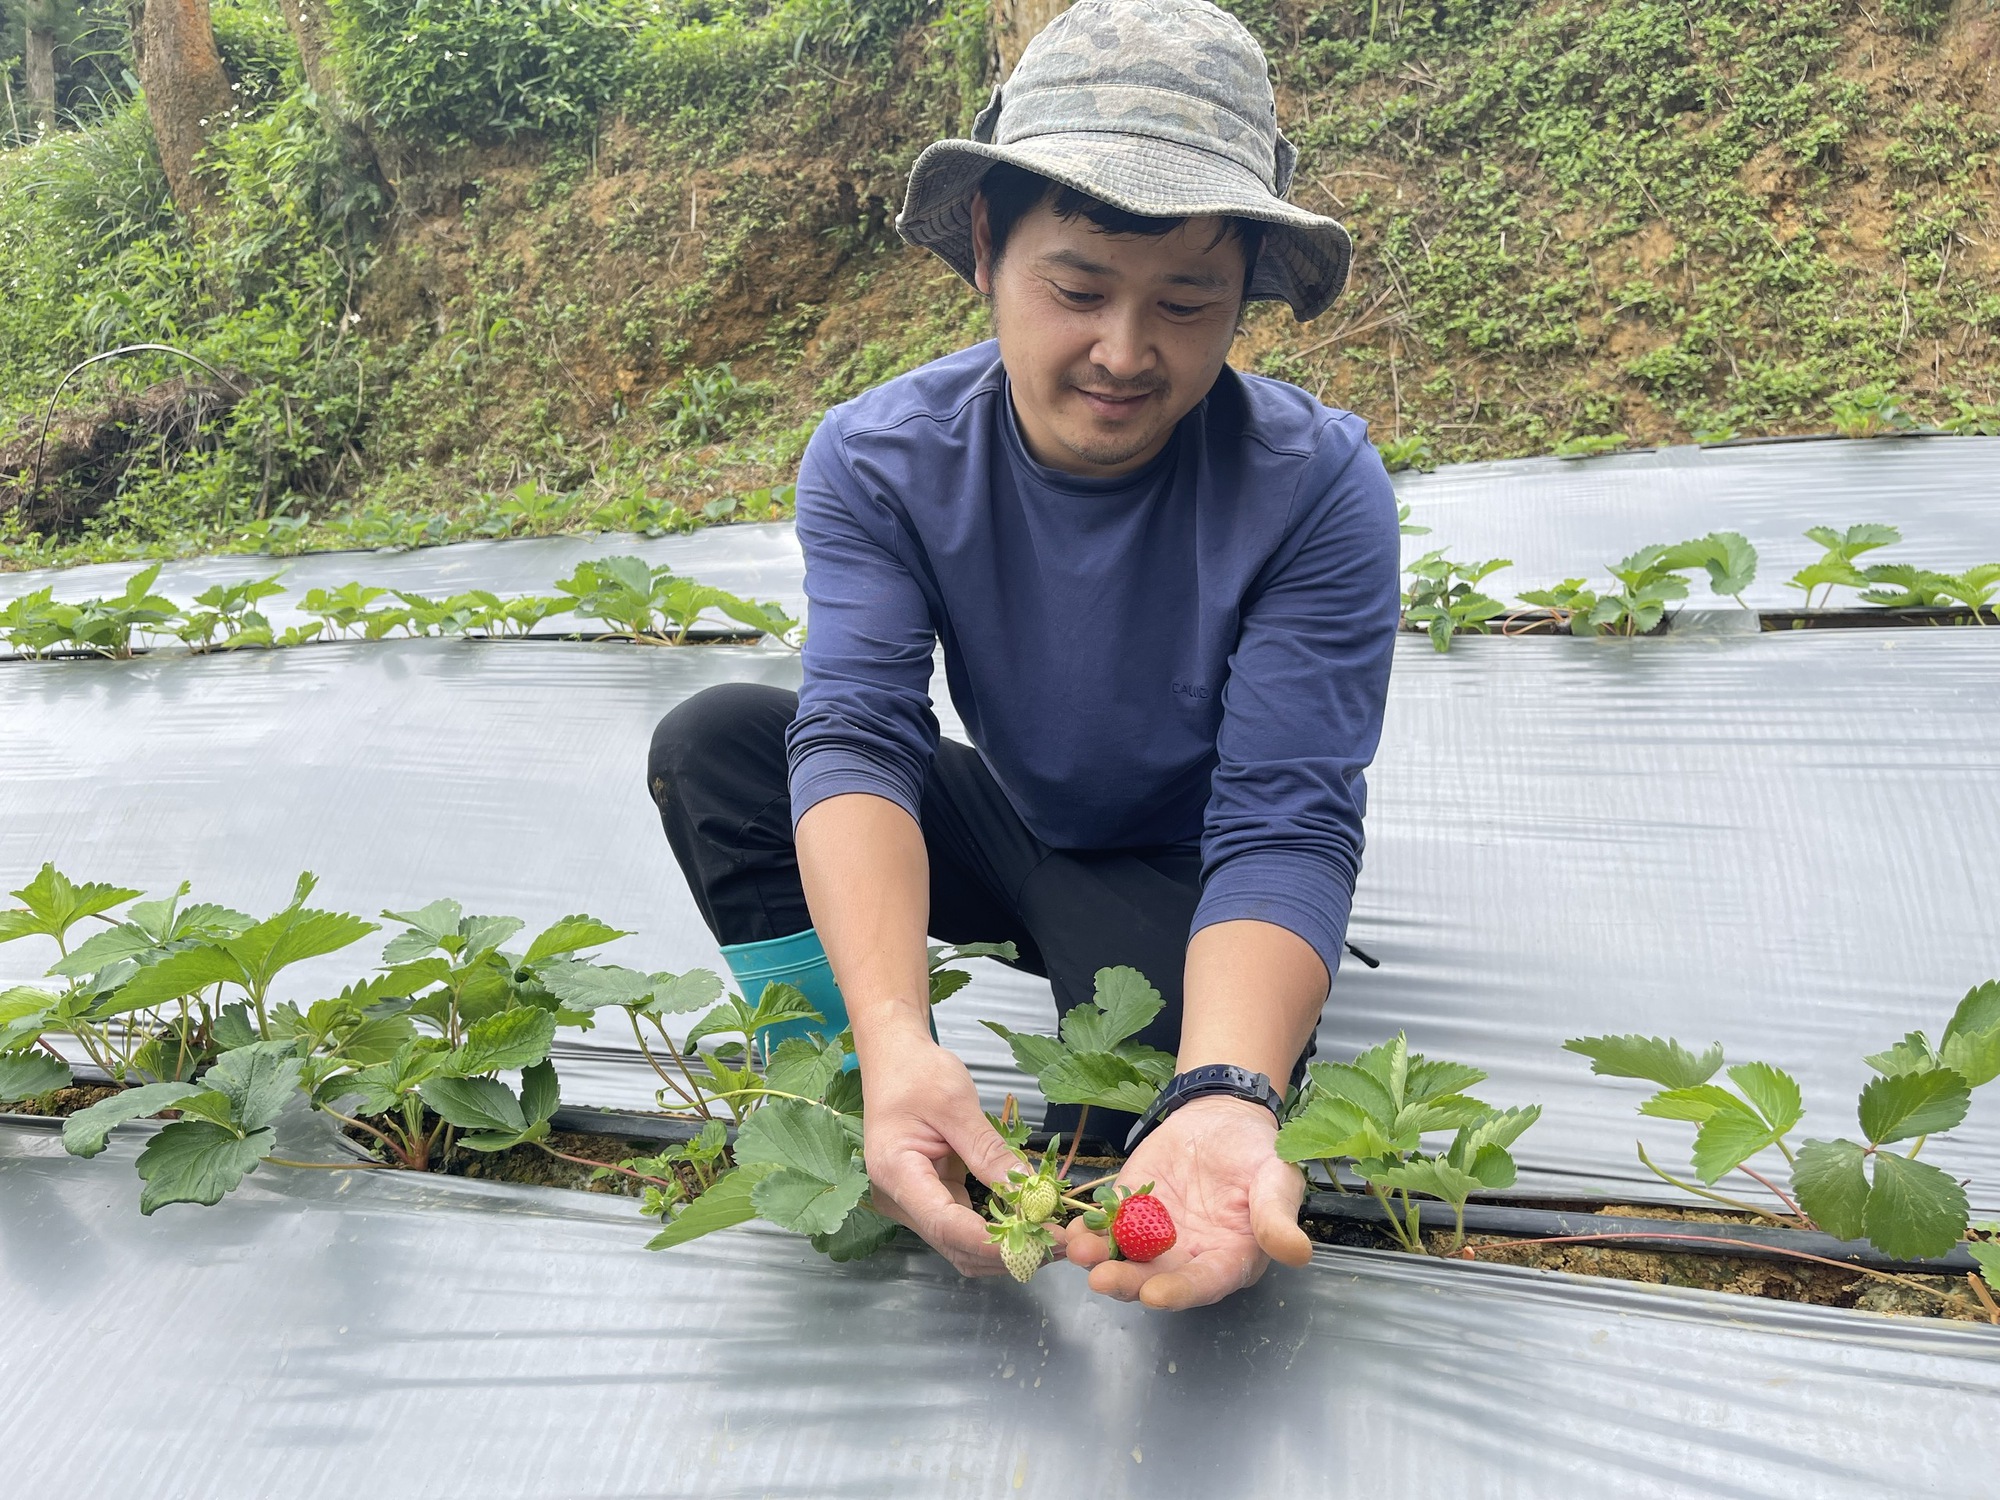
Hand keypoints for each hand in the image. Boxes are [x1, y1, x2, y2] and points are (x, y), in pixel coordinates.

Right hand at [859, 1033, 1033, 1277]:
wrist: (894, 1060)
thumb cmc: (917, 1072)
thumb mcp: (957, 1105)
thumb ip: (989, 1151)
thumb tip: (1030, 1192)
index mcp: (896, 1172)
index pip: (946, 1225)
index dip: (994, 1241)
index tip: (1041, 1239)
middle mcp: (898, 1198)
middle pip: (954, 1245)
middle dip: (1007, 1252)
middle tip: (1059, 1243)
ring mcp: (913, 1202)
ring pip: (960, 1245)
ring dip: (1004, 1248)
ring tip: (1051, 1236)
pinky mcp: (929, 1197)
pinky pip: (963, 1226)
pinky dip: (995, 1231)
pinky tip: (1029, 1222)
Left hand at [1067, 1095, 1310, 1309]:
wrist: (1221, 1117)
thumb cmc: (1257, 1152)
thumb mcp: (1277, 1177)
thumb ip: (1277, 1216)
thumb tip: (1297, 1252)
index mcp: (1228, 1259)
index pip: (1204, 1283)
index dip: (1181, 1291)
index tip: (1155, 1294)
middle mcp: (1187, 1258)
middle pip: (1155, 1279)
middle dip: (1128, 1281)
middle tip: (1101, 1279)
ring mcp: (1152, 1236)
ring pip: (1124, 1257)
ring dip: (1099, 1259)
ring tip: (1078, 1252)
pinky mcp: (1126, 1210)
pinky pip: (1103, 1226)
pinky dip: (1084, 1230)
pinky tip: (1066, 1231)